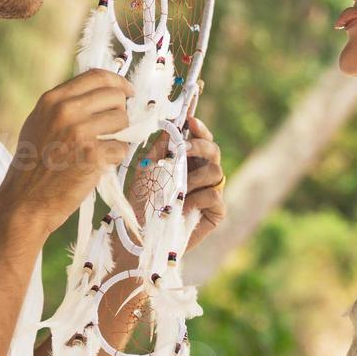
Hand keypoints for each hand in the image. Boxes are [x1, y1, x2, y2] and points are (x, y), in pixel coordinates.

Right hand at [2, 69, 133, 233]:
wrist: (24, 201)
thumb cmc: (32, 166)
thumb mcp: (39, 123)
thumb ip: (65, 106)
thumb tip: (103, 95)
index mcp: (52, 100)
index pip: (97, 77)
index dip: (118, 83)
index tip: (127, 92)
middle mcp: (65, 111)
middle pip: (115, 97)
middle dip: (121, 112)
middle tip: (113, 129)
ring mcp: (79, 133)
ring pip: (123, 121)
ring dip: (119, 136)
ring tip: (100, 149)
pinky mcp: (93, 156)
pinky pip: (121, 148)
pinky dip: (114, 158)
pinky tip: (96, 166)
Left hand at [129, 116, 225, 251]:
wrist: (140, 234)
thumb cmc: (143, 201)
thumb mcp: (148, 169)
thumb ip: (161, 149)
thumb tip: (172, 126)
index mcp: (188, 162)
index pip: (200, 140)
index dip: (200, 129)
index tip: (191, 121)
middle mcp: (202, 175)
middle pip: (214, 151)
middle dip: (201, 146)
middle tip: (185, 149)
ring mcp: (210, 192)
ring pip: (216, 171)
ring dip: (194, 176)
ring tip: (178, 188)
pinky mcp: (216, 212)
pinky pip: (214, 196)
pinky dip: (198, 197)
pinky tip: (184, 205)